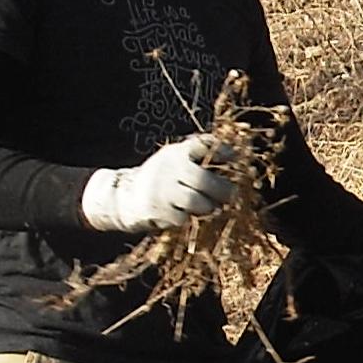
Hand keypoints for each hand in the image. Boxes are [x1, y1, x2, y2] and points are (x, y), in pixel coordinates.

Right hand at [81, 135, 235, 233]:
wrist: (126, 196)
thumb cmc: (161, 177)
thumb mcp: (176, 158)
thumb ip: (200, 154)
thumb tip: (235, 155)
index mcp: (175, 153)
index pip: (201, 145)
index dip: (220, 150)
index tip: (234, 158)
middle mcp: (167, 169)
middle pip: (201, 179)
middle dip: (222, 189)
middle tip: (232, 195)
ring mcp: (161, 190)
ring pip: (195, 201)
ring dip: (208, 206)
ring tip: (212, 207)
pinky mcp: (156, 210)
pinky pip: (182, 218)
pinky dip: (189, 218)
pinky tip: (187, 214)